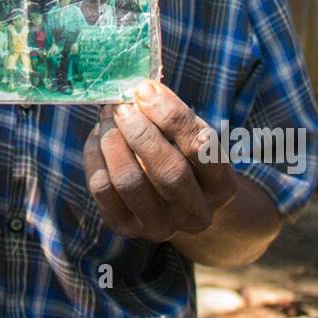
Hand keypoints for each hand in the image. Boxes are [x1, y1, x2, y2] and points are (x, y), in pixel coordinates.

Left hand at [83, 80, 236, 241]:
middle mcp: (196, 214)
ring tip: (107, 116)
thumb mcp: (193, 137)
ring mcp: (160, 226)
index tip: (146, 89)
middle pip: (169, 171)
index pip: (202, 149)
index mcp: (222, 186)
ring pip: (130, 182)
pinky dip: (95, 155)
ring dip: (113, 141)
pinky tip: (98, 136)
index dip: (171, 116)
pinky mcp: (126, 227)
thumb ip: (173, 117)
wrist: (177, 205)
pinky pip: (103, 189)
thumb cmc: (185, 157)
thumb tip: (140, 89)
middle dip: (141, 132)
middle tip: (122, 106)